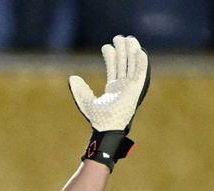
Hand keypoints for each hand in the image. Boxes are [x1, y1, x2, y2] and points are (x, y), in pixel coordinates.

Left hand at [67, 35, 149, 169]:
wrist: (106, 129)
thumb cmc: (98, 120)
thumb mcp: (85, 102)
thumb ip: (79, 90)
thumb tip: (72, 78)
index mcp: (114, 88)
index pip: (114, 68)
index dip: (111, 56)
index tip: (106, 46)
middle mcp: (123, 87)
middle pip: (124, 64)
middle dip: (122, 50)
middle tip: (119, 37)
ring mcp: (130, 88)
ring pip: (132, 66)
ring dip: (132, 52)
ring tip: (129, 39)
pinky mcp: (136, 91)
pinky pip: (140, 74)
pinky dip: (141, 63)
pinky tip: (140, 52)